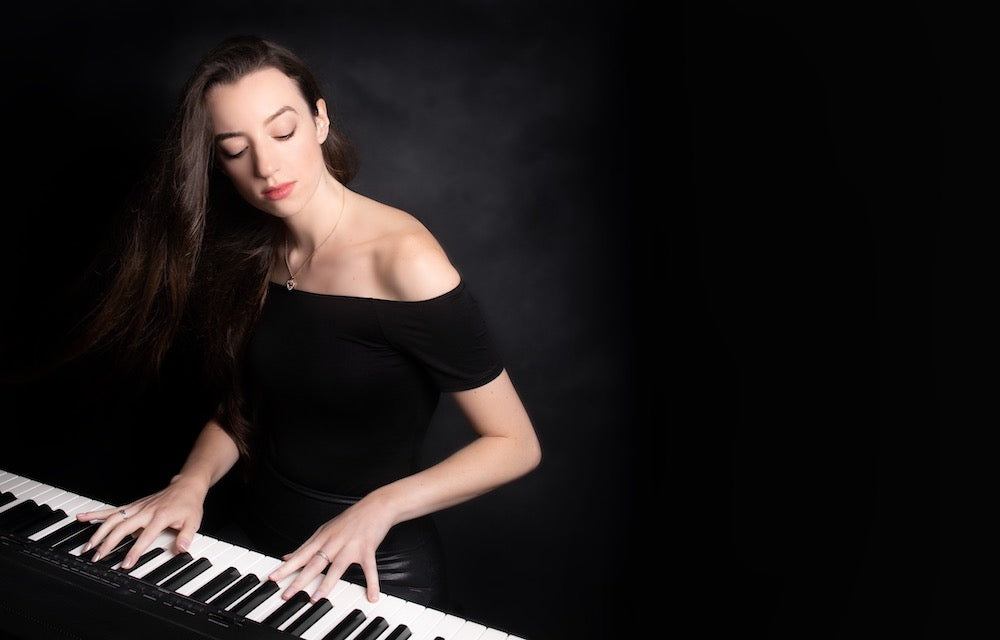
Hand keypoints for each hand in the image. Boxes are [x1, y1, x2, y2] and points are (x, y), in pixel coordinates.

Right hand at [75, 477, 205, 568]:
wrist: (186, 486)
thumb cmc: (188, 504)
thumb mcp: (194, 521)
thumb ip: (186, 536)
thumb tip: (181, 549)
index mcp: (160, 516)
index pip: (145, 536)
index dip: (135, 551)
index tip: (125, 564)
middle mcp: (145, 511)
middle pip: (122, 528)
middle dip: (108, 543)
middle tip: (97, 557)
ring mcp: (137, 508)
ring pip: (113, 519)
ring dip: (98, 532)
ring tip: (87, 546)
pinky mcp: (132, 506)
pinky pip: (112, 510)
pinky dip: (96, 514)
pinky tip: (82, 518)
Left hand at [267, 496, 393, 603]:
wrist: (376, 505)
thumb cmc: (351, 518)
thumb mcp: (326, 529)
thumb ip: (308, 545)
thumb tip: (288, 557)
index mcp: (323, 537)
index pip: (301, 555)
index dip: (286, 567)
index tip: (273, 578)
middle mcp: (334, 541)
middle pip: (314, 563)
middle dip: (300, 580)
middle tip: (287, 595)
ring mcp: (351, 546)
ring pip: (336, 568)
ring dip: (326, 584)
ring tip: (316, 600)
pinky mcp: (367, 549)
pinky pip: (369, 569)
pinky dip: (371, 583)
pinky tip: (372, 597)